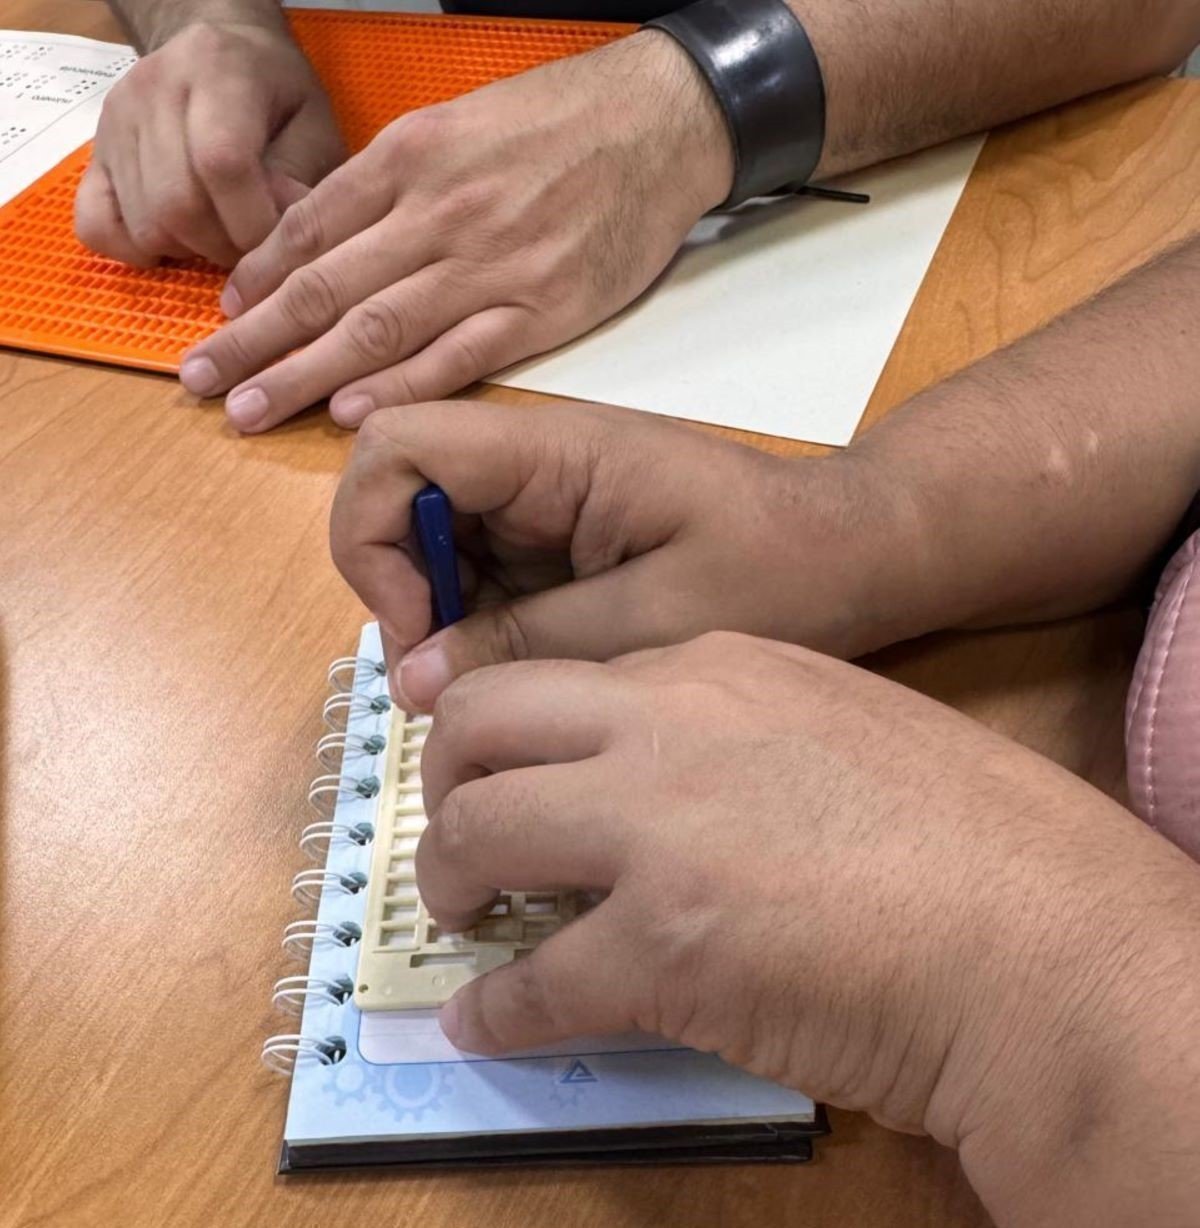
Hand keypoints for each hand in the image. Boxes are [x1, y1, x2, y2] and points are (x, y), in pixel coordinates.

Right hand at [75, 20, 344, 268]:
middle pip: (178, 204)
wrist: (221, 55)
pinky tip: (173, 242)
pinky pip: (96, 224)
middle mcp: (154, 89)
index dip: (253, 224)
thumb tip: (278, 235)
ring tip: (221, 234)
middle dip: (225, 247)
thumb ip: (301, 178)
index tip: (278, 244)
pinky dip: (135, 250)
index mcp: (217, 71)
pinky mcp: (96, 153)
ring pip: (145, 224)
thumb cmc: (278, 98)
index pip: (222, 163)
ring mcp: (115, 122)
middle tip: (252, 246)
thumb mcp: (314, 126)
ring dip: (190, 251)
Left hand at [176, 30, 733, 430]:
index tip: (223, 318)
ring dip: (306, 376)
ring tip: (252, 410)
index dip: (257, 281)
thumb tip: (335, 232)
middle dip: (256, 341)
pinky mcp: (539, 311)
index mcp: (411, 158)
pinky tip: (353, 417)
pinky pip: (457, 358)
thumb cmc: (561, 121)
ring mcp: (488, 266)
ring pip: (377, 330)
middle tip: (202, 382)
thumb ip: (395, 180)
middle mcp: (437, 214)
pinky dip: (401, 389)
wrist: (660, 123)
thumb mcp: (459, 123)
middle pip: (325, 289)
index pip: (310, 230)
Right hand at [329, 400, 929, 711]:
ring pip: (436, 545)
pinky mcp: (559, 536)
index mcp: (553, 452)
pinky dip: (485, 627)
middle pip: (403, 498)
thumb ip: (525, 644)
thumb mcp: (650, 621)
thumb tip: (413, 682)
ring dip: (447, 620)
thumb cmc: (777, 574)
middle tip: (451, 681)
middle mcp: (533, 461)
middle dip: (407, 593)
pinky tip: (535, 667)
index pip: (397, 446)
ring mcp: (544, 497)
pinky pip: (484, 574)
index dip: (372, 534)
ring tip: (503, 683)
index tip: (419, 631)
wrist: (850, 555)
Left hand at [416, 633, 1199, 1224]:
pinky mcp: (662, 948)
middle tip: (458, 836)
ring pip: (477, 831)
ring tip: (461, 919)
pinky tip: (487, 1023)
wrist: (1043, 940)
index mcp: (720, 663)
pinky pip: (534, 982)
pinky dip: (497, 1010)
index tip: (505, 772)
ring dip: (447, 879)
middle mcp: (667, 723)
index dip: (515, 733)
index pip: (565, 678)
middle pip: (485, 722)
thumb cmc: (971, 834)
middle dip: (444, 780)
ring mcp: (656, 829)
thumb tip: (655, 785)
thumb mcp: (840, 727)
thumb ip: (738, 734)